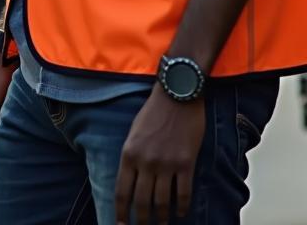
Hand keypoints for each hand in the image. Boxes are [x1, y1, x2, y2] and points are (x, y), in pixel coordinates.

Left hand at [114, 86, 205, 224]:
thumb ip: (131, 157)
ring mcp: (166, 164)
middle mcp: (146, 162)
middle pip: (141, 203)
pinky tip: (181, 212)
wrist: (177, 94)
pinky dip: (182, 207)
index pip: (122, 192)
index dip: (121, 213)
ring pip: (162, 203)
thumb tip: (131, 182)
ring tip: (162, 223)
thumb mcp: (133, 132)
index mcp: (129, 154)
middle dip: (141, 221)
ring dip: (162, 217)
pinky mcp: (186, 163)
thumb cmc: (153, 112)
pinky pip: (184, 194)